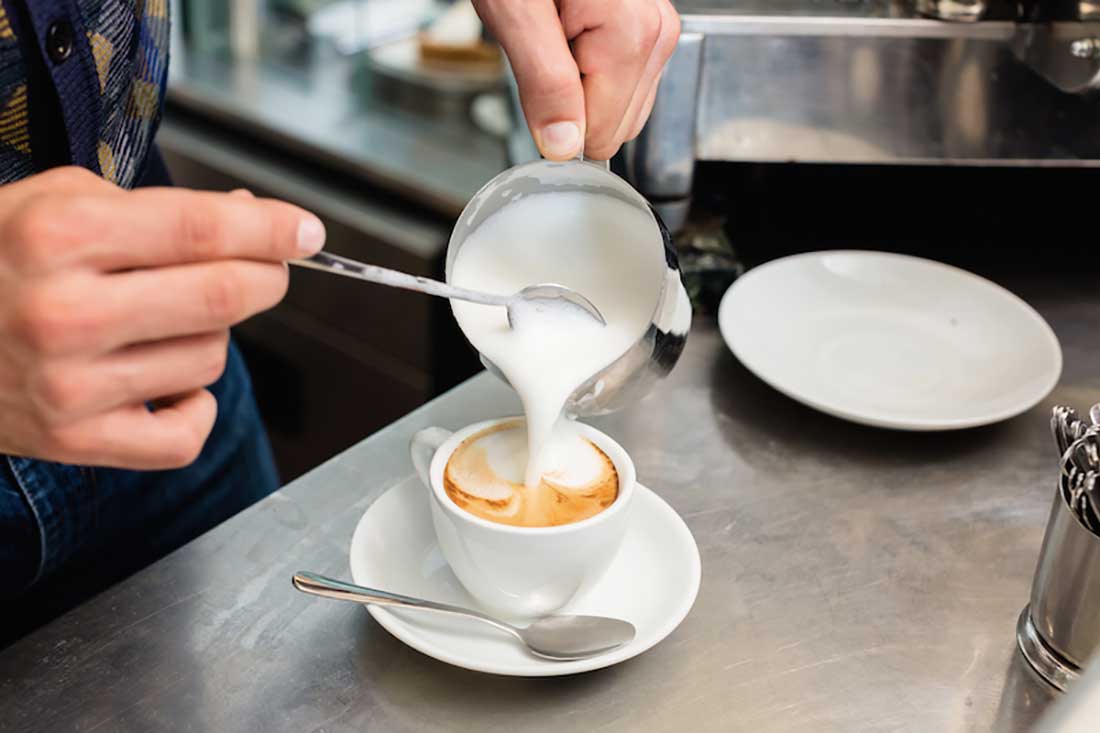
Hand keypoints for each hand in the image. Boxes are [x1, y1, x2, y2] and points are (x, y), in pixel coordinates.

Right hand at [0, 167, 324, 469]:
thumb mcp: (55, 202)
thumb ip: (157, 208)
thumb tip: (251, 221)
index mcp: (60, 237)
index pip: (203, 231)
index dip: (272, 231)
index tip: (305, 231)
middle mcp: (65, 313)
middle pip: (223, 298)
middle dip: (264, 277)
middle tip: (265, 267)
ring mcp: (70, 386)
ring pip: (210, 359)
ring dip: (209, 336)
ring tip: (158, 321)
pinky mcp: (74, 442)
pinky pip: (185, 434)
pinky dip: (193, 407)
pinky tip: (165, 383)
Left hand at [473, 0, 679, 160]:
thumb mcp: (516, 13)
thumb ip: (544, 84)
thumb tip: (563, 145)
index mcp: (633, 34)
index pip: (601, 134)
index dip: (557, 115)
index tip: (538, 71)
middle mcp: (658, 33)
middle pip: (616, 125)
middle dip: (569, 98)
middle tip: (545, 44)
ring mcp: (657, 31)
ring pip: (620, 109)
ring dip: (577, 83)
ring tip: (554, 31)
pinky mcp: (647, 30)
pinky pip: (622, 84)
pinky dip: (588, 69)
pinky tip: (569, 30)